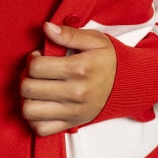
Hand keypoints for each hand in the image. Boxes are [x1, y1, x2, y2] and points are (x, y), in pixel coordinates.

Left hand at [20, 22, 115, 136]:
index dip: (32, 59)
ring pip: (29, 111)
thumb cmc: (110, 60)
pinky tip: (40, 105)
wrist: (130, 85)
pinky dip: (34, 118)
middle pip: (28, 88)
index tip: (40, 57)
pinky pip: (41, 129)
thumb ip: (69, 34)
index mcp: (78, 69)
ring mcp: (72, 112)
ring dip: (27, 98)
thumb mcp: (95, 40)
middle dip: (27, 76)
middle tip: (36, 72)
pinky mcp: (72, 124)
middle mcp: (74, 93)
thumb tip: (46, 28)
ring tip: (36, 88)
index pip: (36, 67)